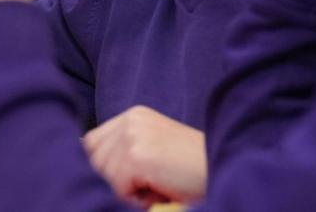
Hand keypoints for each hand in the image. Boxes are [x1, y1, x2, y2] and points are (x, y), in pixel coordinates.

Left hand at [83, 106, 206, 205]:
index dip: (102, 168)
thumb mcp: (154, 154)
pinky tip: (159, 192)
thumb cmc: (193, 173)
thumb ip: (122, 155)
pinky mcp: (138, 153)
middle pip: (92, 157)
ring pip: (102, 173)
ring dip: (124, 190)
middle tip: (144, 188)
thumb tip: (85, 171)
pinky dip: (134, 198)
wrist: (230, 172)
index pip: (92, 143)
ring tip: (156, 188)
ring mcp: (133, 134)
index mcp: (133, 116)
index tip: (127, 181)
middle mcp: (130, 119)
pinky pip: (116, 185)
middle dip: (111, 179)